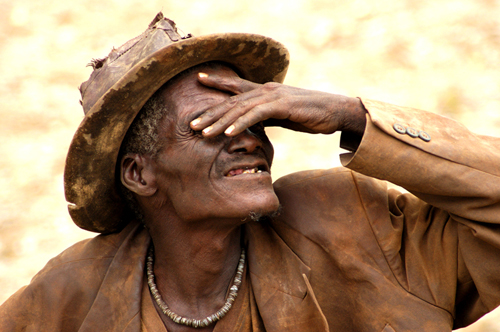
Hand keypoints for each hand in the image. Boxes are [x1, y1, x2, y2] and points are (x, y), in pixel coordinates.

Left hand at [190, 72, 366, 136]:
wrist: (336, 111)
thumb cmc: (311, 115)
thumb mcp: (283, 116)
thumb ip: (266, 117)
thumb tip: (252, 125)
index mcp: (266, 92)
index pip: (237, 87)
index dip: (218, 82)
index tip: (200, 79)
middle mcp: (266, 90)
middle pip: (232, 101)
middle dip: (210, 113)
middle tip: (191, 124)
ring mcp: (274, 96)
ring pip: (240, 109)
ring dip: (220, 122)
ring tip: (203, 133)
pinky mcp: (282, 105)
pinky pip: (256, 115)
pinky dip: (240, 123)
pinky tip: (228, 133)